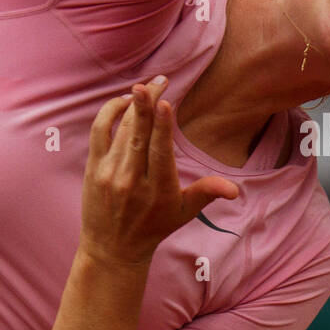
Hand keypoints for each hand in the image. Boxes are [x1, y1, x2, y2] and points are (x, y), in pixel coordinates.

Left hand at [79, 77, 239, 266]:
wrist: (113, 248)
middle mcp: (132, 181)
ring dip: (133, 104)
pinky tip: (124, 101)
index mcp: (158, 190)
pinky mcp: (94, 168)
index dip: (161, 126)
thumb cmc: (154, 227)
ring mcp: (110, 173)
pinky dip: (109, 113)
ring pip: (121, 130)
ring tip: (148, 86)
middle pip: (138, 134)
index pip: (159, 152)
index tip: (164, 102)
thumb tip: (235, 191)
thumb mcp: (184, 212)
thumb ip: (207, 193)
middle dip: (147, 104)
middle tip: (159, 81)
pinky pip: (99, 132)